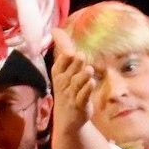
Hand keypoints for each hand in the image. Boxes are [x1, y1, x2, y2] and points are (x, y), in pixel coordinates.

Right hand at [48, 28, 96, 148]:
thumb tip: (55, 29)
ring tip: (89, 70)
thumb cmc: (66, 89)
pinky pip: (83, 96)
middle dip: (75, 65)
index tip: (70, 53)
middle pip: (71, 71)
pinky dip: (87, 90)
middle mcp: (63, 83)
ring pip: (77, 83)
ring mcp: (71, 95)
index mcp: (58, 73)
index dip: (65, 58)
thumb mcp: (62, 69)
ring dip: (83, 76)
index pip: (61, 63)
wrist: (67, 119)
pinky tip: (92, 83)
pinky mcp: (80, 105)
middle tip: (80, 57)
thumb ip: (62, 49)